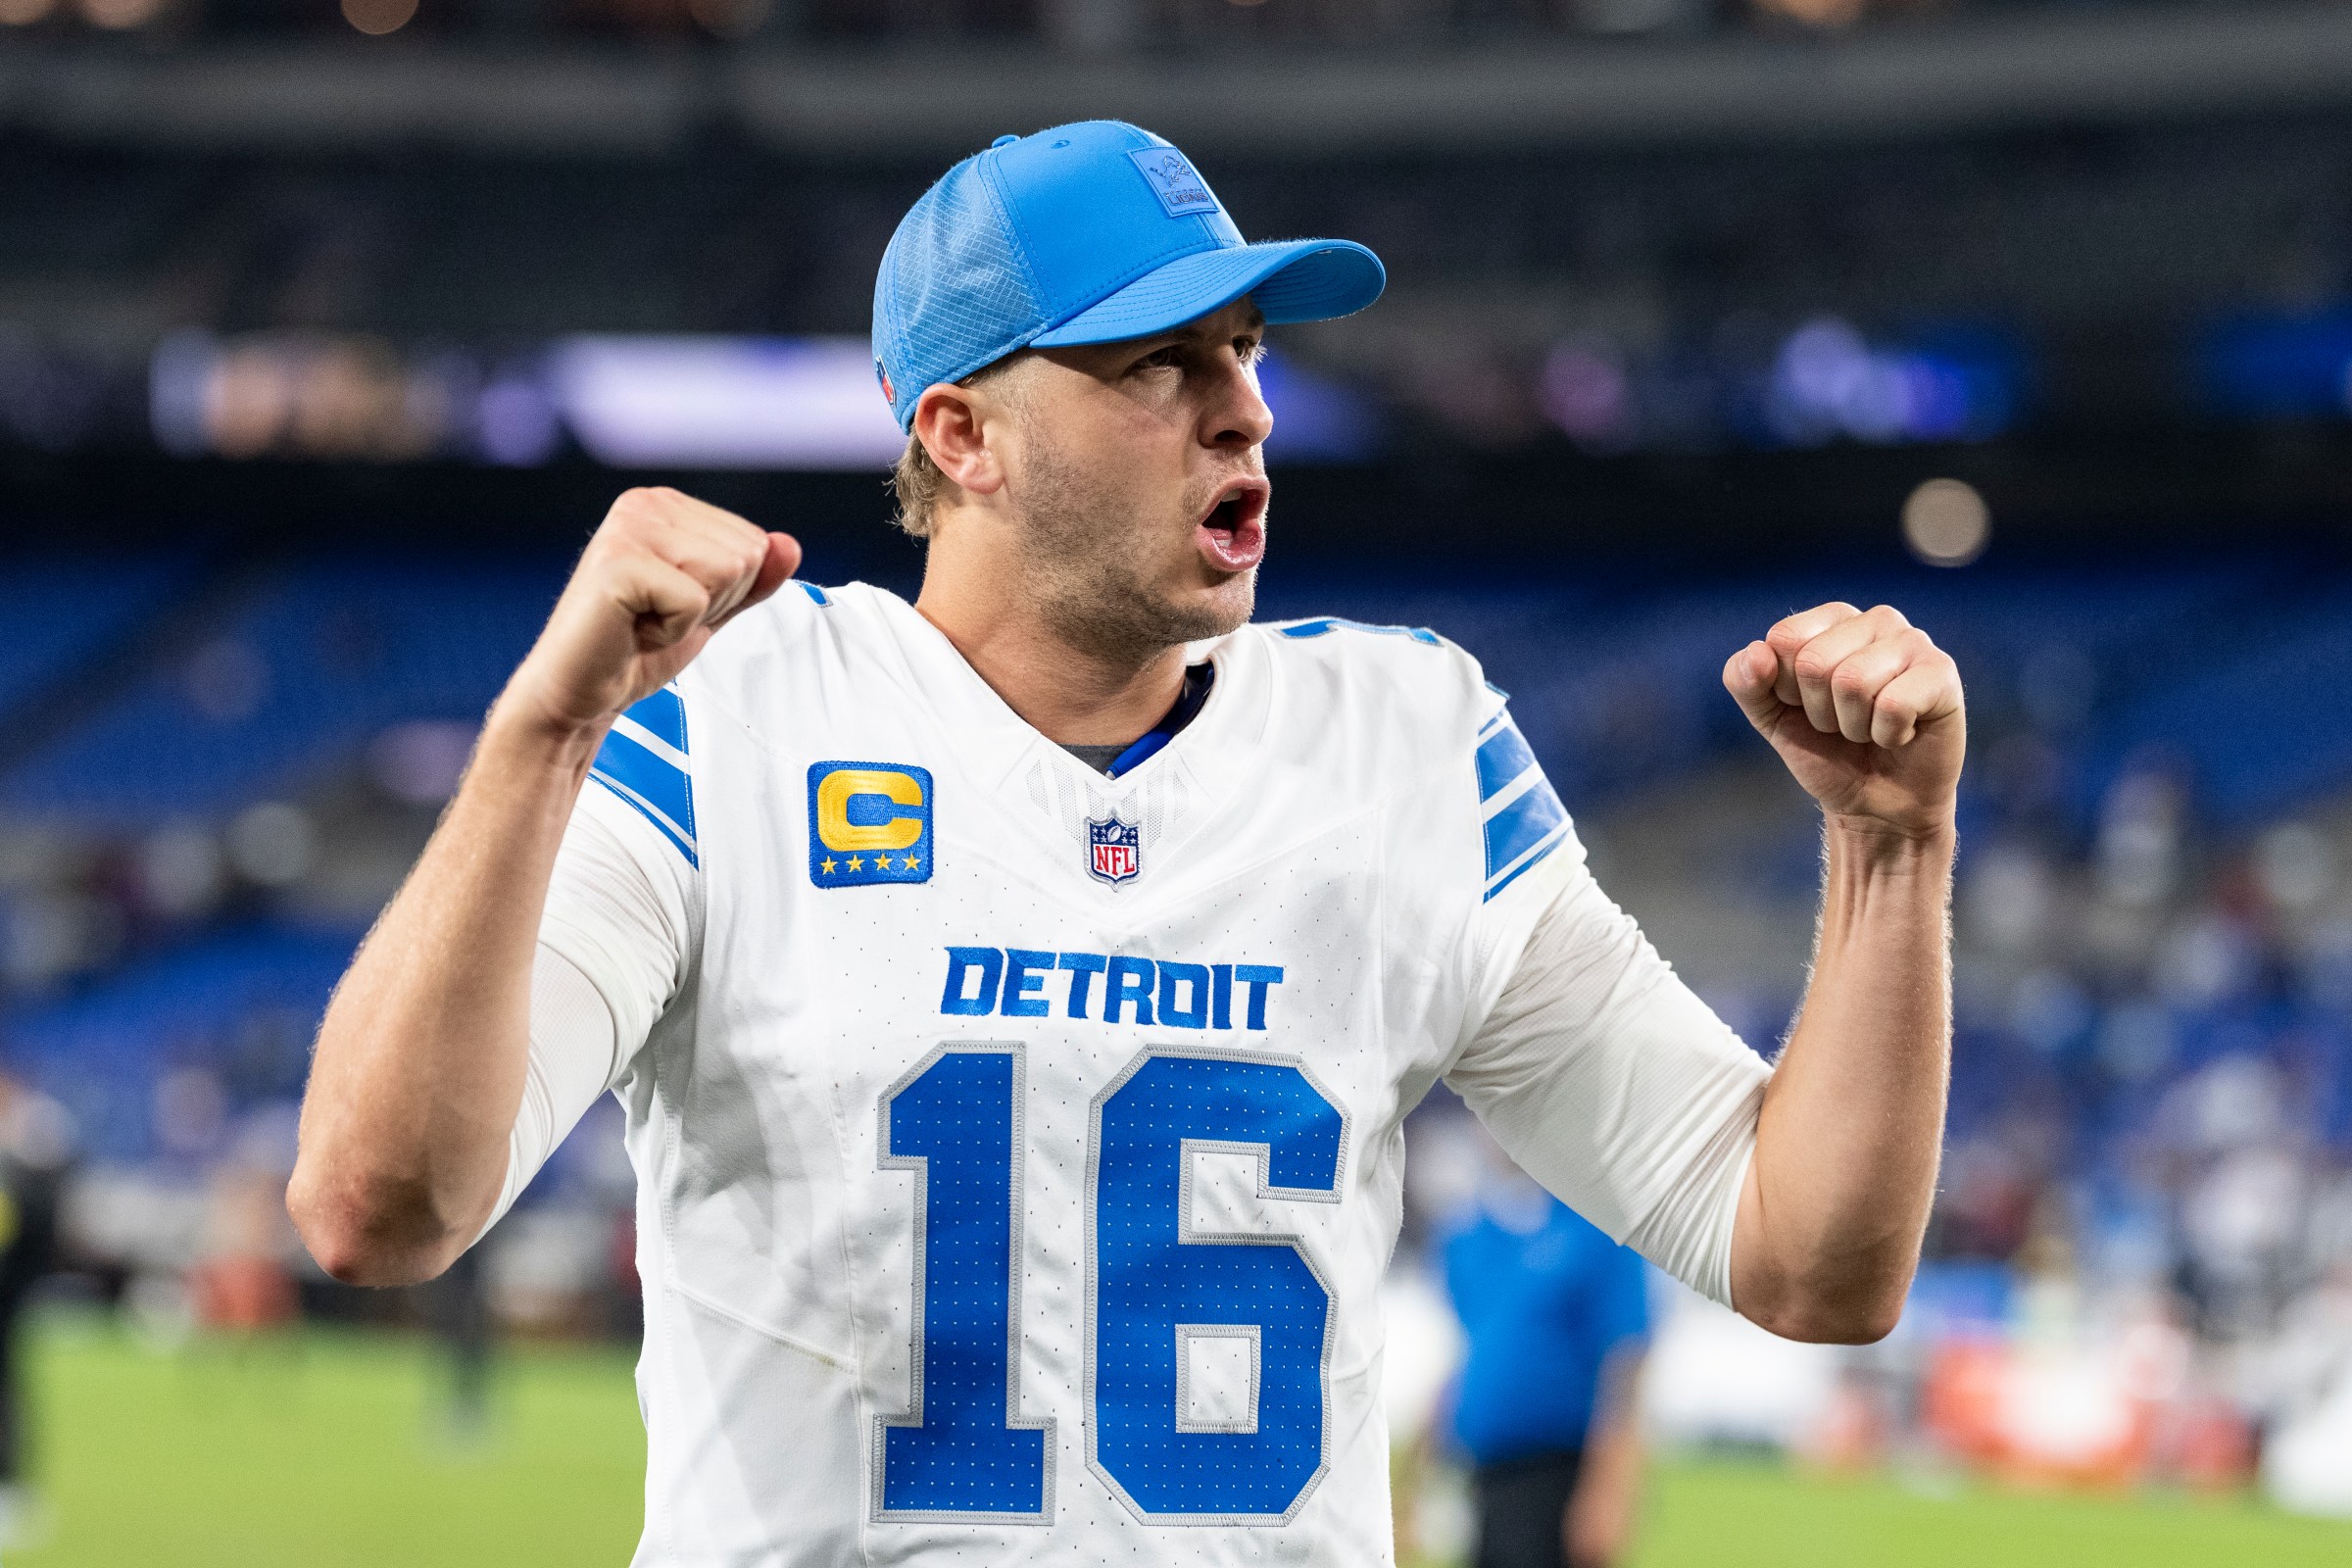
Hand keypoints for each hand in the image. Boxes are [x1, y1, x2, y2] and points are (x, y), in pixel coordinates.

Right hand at [500, 488, 798, 740]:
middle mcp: (645, 503)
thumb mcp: (711, 609)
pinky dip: (673, 631)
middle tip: (659, 618)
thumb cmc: (637, 648)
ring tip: (646, 621)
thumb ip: (754, 578)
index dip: (728, 592)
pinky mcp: (618, 562)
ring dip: (695, 616)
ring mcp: (628, 528)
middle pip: (746, 554)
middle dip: (715, 603)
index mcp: (666, 505)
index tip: (675, 607)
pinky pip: (695, 601)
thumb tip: (789, 544)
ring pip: (727, 571)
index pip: (755, 542)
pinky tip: (635, 629)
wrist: (580, 693)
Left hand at [1722, 602, 1964, 839]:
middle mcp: (1877, 619)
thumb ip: (1746, 681)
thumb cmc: (1827, 751)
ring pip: (1852, 682)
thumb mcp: (1771, 717)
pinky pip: (1892, 704)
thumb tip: (1758, 652)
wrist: (1878, 806)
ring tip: (1871, 729)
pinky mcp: (1943, 673)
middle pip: (1814, 663)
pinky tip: (1901, 734)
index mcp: (1833, 619)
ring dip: (1853, 725)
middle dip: (1820, 711)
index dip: (1786, 689)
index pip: (1783, 640)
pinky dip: (1887, 734)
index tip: (1808, 707)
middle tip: (1844, 725)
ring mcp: (1914, 642)